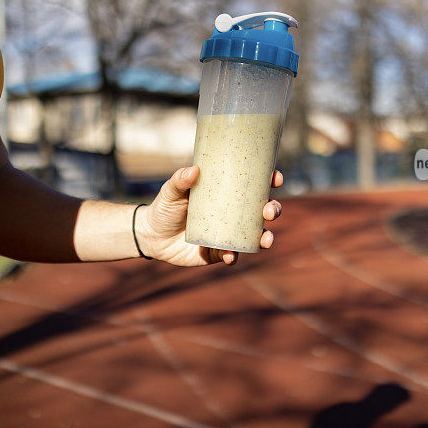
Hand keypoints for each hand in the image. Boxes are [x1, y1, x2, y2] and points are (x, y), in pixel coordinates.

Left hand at [136, 166, 282, 265]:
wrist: (151, 236)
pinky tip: (231, 255)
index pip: (255, 186)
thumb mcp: (171, 191)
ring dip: (266, 237)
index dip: (270, 181)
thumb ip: (180, 180)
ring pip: (255, 236)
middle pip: (263, 211)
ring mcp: (228, 234)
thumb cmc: (165, 207)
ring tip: (266, 239)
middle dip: (273, 210)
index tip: (275, 177)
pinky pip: (232, 255)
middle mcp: (233, 215)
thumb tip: (193, 170)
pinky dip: (234, 256)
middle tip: (269, 211)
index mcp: (227, 194)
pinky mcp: (218, 253)